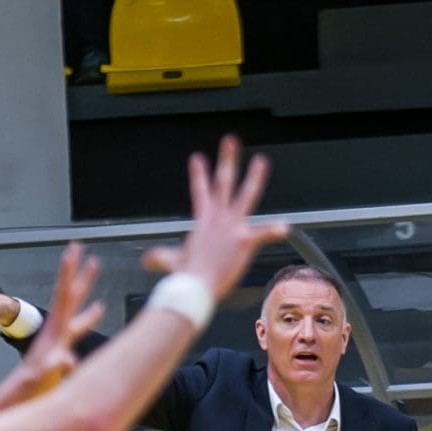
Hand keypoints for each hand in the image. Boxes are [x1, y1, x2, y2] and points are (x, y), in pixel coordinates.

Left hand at [18, 242, 103, 393]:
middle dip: (77, 269)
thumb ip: (56, 365)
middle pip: (70, 292)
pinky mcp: (64, 344)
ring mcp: (61, 335)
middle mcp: (58, 327)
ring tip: (94, 267)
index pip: (63, 294)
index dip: (68, 272)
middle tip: (81, 248)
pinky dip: (91, 314)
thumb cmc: (34, 383)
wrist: (25, 393)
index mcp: (56, 328)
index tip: (72, 251)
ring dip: (86, 285)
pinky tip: (98, 309)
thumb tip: (67, 360)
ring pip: (77, 304)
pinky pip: (81, 324)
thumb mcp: (45, 373)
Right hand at [141, 135, 288, 301]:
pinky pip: (262, 233)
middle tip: (231, 140)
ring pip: (245, 196)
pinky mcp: (243, 241)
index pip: (200, 192)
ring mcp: (231, 228)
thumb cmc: (184, 277)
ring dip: (254, 177)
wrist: (193, 288)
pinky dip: (274, 230)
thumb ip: (160, 258)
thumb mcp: (171, 262)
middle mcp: (217, 219)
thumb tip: (146, 261)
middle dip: (226, 160)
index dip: (198, 174)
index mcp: (203, 222)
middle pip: (223, 182)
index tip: (197, 158)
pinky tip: (285, 227)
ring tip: (261, 161)